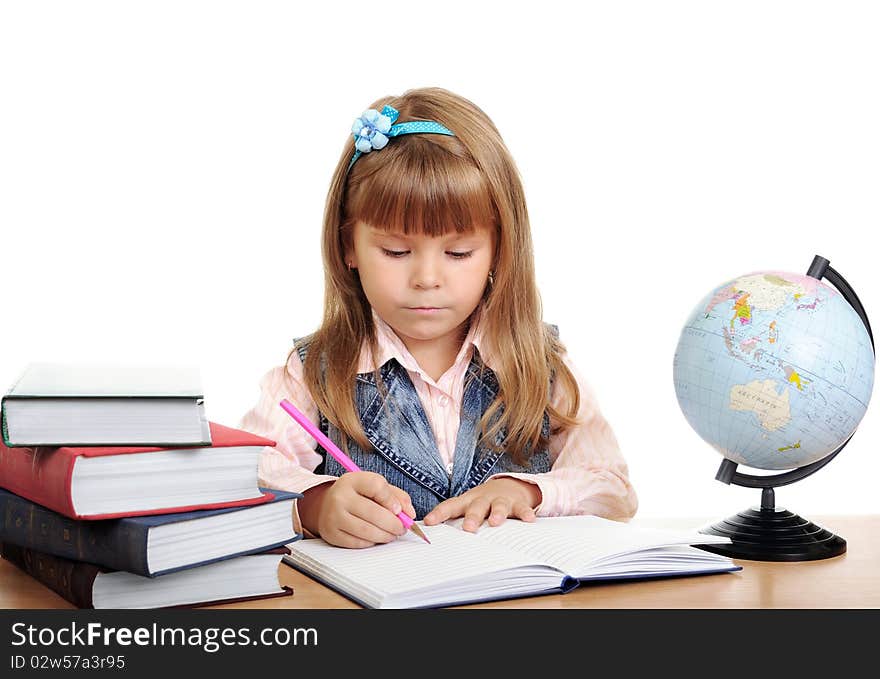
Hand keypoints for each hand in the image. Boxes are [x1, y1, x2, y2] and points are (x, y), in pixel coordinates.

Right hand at [299, 472, 415, 548]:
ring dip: (386, 536)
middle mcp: (340, 497)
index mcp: (352, 480)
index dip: (392, 500)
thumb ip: (396, 496)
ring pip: (367, 531)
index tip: (399, 510)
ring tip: (392, 534)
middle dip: (394, 524)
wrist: (326, 505)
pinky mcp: (331, 534)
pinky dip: (372, 542)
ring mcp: (333, 516)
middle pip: (374, 513)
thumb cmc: (357, 495)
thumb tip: (410, 514)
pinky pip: (358, 543)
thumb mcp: (374, 486)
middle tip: (402, 528)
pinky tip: (377, 538)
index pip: (376, 486)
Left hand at [423, 478, 540, 532]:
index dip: (439, 514)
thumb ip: (452, 517)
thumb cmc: (482, 502)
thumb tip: (426, 531)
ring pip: (498, 506)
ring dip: (497, 514)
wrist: (509, 485)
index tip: (429, 523)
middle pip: (476, 507)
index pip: (450, 506)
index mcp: (467, 501)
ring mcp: (500, 500)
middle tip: (468, 529)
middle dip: (472, 517)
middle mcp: (483, 499)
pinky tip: (529, 520)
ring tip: (496, 522)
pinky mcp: (517, 503)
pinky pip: (522, 509)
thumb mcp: (467, 506)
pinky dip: (525, 514)